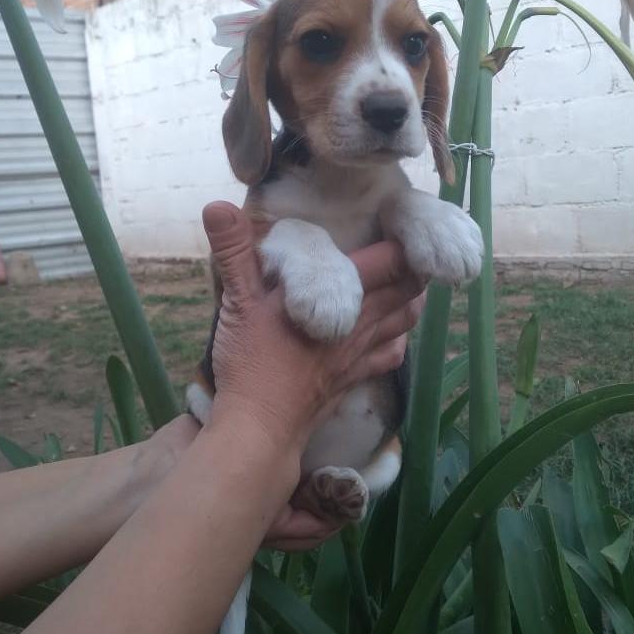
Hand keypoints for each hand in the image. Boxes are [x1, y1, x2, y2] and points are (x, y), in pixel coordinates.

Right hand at [202, 202, 423, 458]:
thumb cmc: (252, 360)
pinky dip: (395, 341)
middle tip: (410, 249)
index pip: (391, 261)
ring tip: (407, 284)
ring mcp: (360, 354)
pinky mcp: (353, 379)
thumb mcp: (238, 300)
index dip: (405, 241)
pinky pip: (388, 357)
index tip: (402, 223)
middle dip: (414, 268)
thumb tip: (218, 205)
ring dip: (410, 301)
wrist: (260, 427)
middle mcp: (362, 323)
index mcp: (341, 296)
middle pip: (407, 289)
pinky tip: (389, 337)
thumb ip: (235, 252)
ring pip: (404, 322)